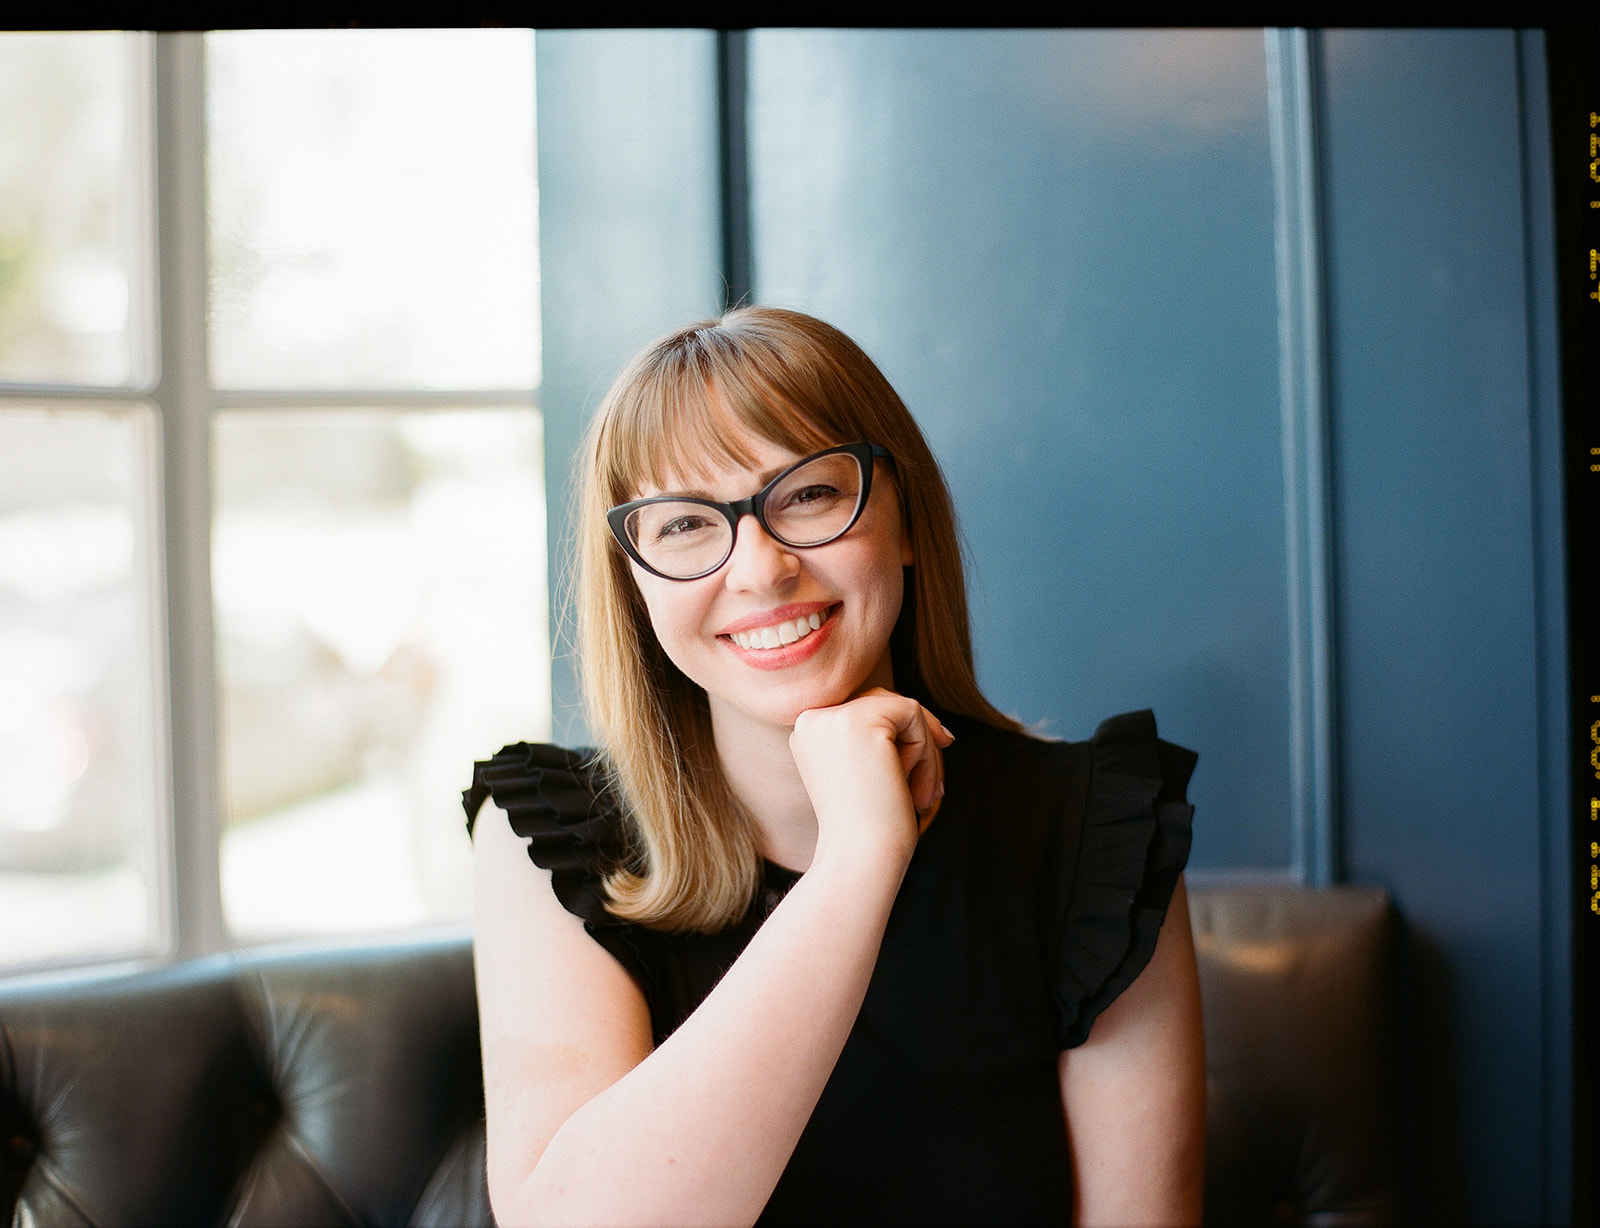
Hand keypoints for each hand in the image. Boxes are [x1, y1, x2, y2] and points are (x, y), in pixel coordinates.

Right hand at [788, 689, 954, 866]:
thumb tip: (938, 728)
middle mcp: (811, 719)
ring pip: (902, 708)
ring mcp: (832, 717)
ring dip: (924, 752)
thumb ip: (883, 743)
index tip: (933, 765)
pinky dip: (926, 753)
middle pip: (883, 701)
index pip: (864, 710)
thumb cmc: (870, 829)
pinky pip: (913, 714)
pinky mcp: (858, 720)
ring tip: (923, 796)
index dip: (903, 734)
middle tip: (937, 786)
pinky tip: (916, 791)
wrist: (860, 860)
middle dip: (919, 739)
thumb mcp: (870, 776)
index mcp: (807, 733)